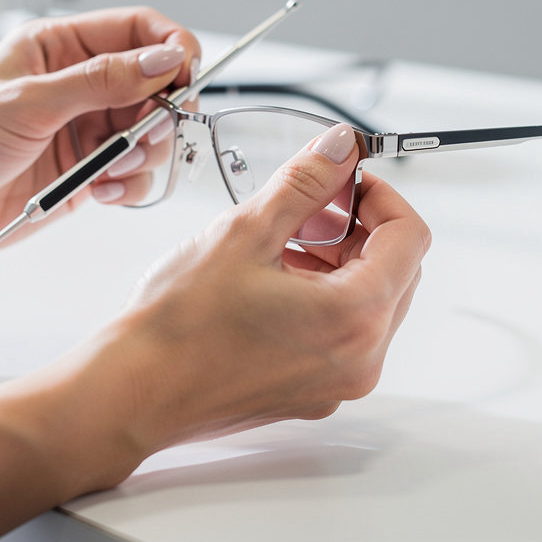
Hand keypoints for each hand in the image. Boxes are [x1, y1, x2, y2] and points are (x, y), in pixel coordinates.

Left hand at [0, 8, 200, 261]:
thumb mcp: (29, 102)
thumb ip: (102, 81)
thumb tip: (161, 60)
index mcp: (59, 48)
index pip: (136, 29)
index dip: (171, 45)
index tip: (188, 72)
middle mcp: (78, 86)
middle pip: (154, 83)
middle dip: (162, 109)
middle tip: (154, 129)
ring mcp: (85, 130)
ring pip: (152, 131)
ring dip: (144, 152)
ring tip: (111, 167)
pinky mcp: (87, 173)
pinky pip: (135, 174)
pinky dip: (130, 184)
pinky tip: (101, 191)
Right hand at [89, 123, 430, 465]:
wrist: (131, 393)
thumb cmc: (178, 324)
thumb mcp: (245, 231)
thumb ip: (304, 183)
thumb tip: (340, 148)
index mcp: (354, 318)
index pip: (411, 237)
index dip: (381, 195)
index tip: (344, 179)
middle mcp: (360, 360)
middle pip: (397, 270)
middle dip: (360, 226)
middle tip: (309, 205)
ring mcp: (337, 383)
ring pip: (370, 301)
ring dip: (340, 258)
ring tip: (284, 239)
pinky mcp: (312, 393)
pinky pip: (342, 332)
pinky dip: (323, 294)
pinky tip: (274, 275)